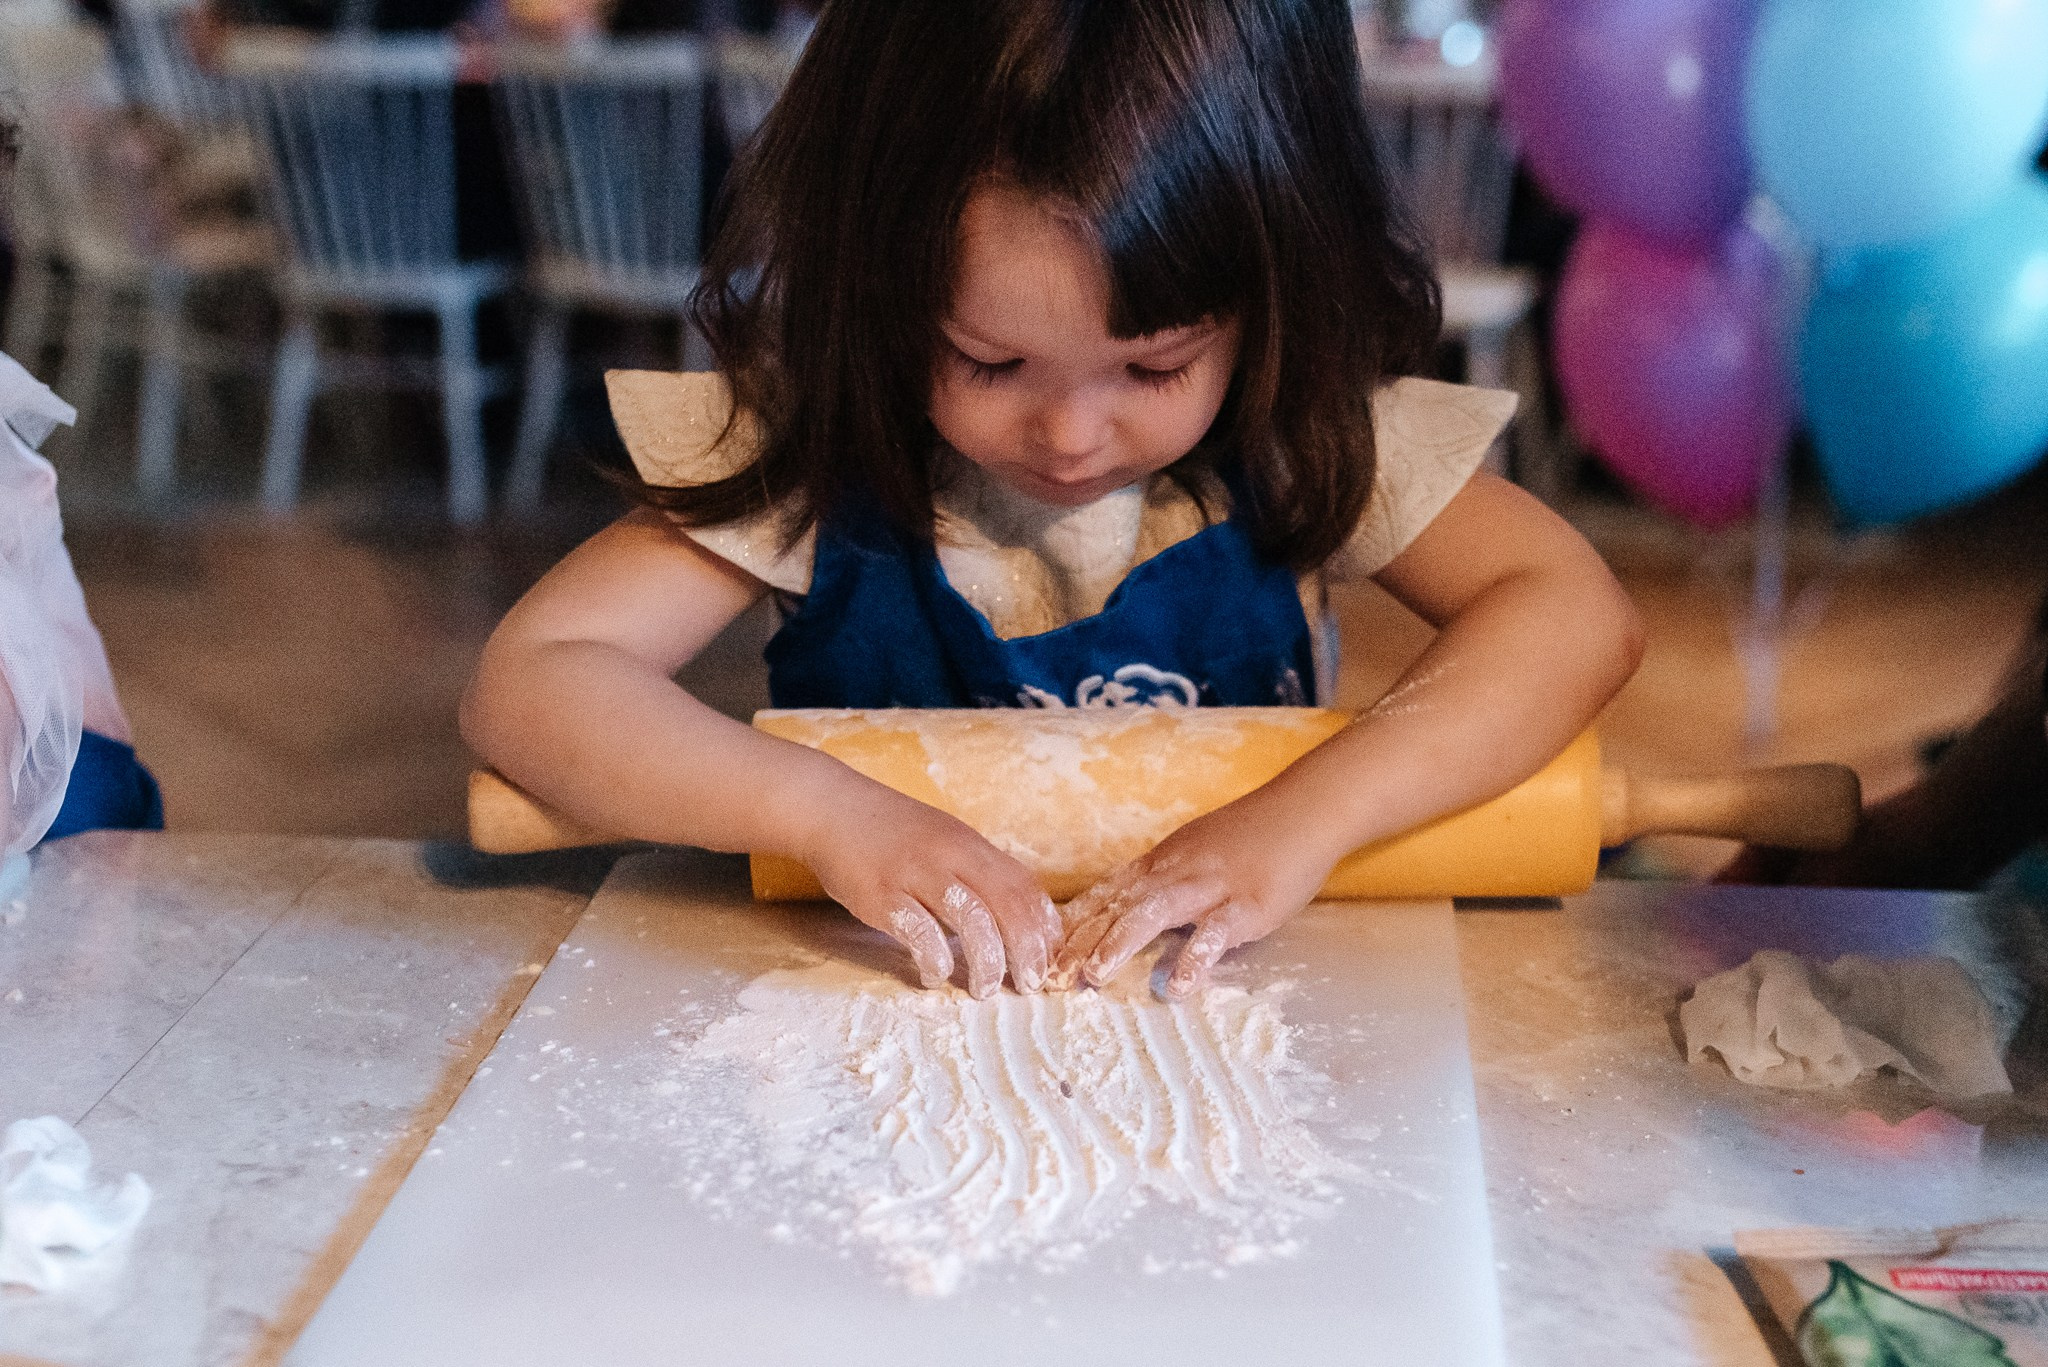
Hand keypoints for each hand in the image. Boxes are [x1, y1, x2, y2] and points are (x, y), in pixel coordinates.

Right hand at [798, 781, 1062, 997]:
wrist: (832, 808)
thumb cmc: (891, 832)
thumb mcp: (943, 839)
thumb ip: (976, 871)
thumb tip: (1015, 915)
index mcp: (970, 844)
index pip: (1024, 885)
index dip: (1043, 925)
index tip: (1050, 957)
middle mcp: (950, 856)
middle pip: (1007, 905)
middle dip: (1026, 950)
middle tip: (1030, 984)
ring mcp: (916, 874)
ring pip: (972, 921)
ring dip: (987, 962)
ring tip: (985, 990)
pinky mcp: (882, 894)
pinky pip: (919, 933)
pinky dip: (934, 960)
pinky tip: (934, 976)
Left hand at [1049, 794, 1337, 999]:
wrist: (1305, 809)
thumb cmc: (1252, 835)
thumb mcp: (1195, 851)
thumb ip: (1164, 881)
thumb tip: (1129, 912)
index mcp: (1162, 862)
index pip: (1105, 892)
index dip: (1072, 923)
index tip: (1039, 951)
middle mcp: (1176, 871)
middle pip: (1117, 906)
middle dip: (1080, 941)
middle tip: (1050, 977)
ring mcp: (1210, 886)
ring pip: (1153, 912)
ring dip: (1119, 943)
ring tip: (1094, 977)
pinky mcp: (1247, 904)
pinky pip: (1215, 934)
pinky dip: (1194, 960)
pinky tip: (1178, 989)